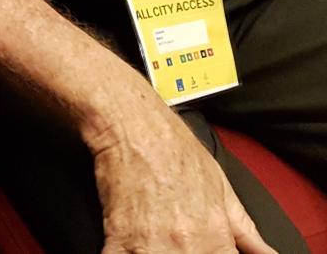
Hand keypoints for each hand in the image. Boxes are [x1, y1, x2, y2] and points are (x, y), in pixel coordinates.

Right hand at [91, 100, 277, 253]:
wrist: (133, 123)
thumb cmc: (172, 147)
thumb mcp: (220, 185)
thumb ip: (245, 229)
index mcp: (216, 237)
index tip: (204, 248)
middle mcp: (188, 247)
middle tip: (175, 239)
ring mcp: (152, 247)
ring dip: (156, 252)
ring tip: (154, 238)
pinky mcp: (119, 240)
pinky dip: (127, 252)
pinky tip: (131, 243)